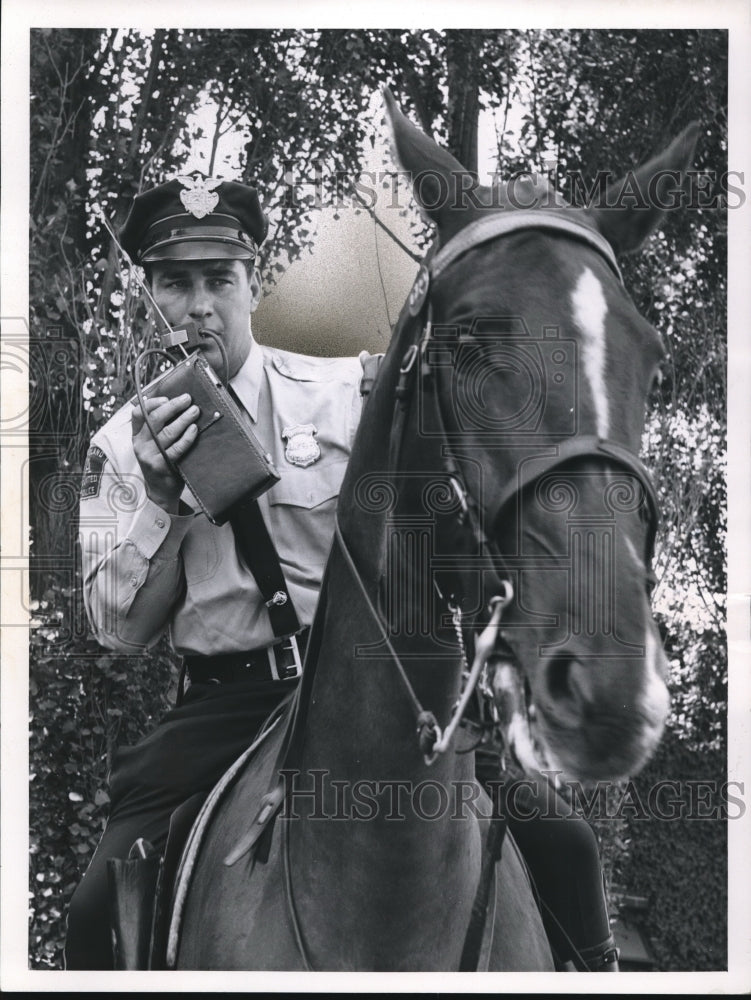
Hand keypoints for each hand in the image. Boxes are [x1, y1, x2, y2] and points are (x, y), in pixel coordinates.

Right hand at [131, 393, 198, 511]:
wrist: (161, 491)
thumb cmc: (161, 462)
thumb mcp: (152, 445)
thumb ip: (158, 428)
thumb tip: (176, 404)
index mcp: (137, 436)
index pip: (138, 414)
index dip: (152, 403)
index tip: (167, 398)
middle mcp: (140, 445)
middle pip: (154, 419)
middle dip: (173, 406)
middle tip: (188, 399)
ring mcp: (150, 456)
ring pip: (167, 432)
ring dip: (183, 419)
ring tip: (195, 411)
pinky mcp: (161, 466)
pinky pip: (176, 449)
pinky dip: (187, 437)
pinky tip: (194, 429)